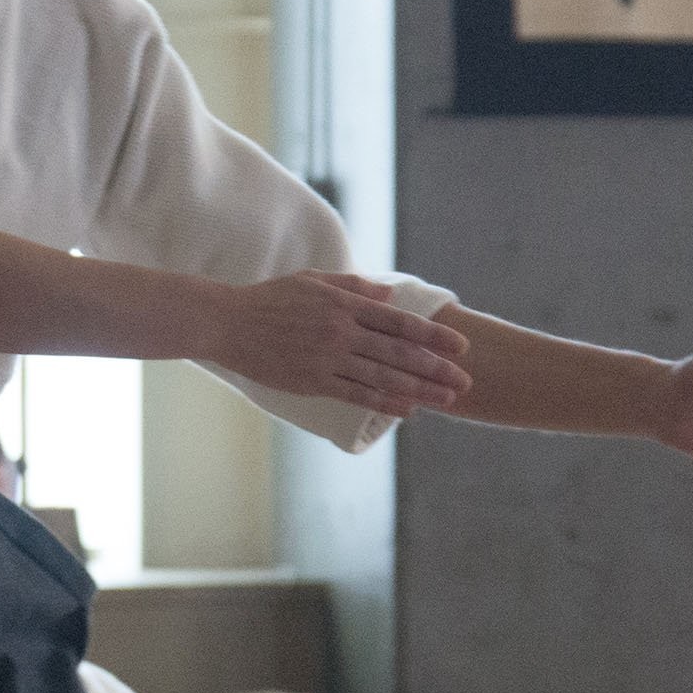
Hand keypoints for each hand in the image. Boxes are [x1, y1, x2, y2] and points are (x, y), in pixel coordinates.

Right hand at [199, 274, 474, 421]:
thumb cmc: (269, 299)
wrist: (227, 323)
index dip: (433, 335)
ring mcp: (328, 358)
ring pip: (383, 377)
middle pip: (399, 353)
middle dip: (436, 368)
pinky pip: (356, 394)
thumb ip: (353, 287)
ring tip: (447, 399)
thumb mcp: (312, 281)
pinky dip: (384, 403)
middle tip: (465, 380)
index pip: (399, 322)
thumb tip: (388, 297)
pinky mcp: (313, 381)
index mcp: (344, 304)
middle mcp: (342, 332)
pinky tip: (407, 410)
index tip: (460, 346)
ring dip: (419, 390)